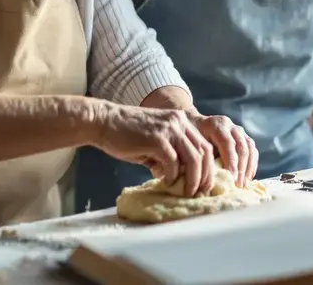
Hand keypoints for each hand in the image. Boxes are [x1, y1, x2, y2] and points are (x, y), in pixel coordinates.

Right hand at [93, 105, 213, 196]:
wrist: (104, 122)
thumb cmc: (126, 134)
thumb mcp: (155, 141)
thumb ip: (170, 155)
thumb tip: (180, 177)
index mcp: (181, 120)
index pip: (204, 145)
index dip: (208, 167)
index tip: (205, 184)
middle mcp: (179, 122)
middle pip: (204, 152)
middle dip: (205, 176)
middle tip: (201, 192)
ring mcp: (169, 129)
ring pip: (193, 159)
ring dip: (192, 179)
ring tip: (186, 192)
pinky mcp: (157, 139)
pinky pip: (173, 163)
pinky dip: (171, 176)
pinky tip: (165, 182)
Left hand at [190, 113, 257, 186]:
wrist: (193, 124)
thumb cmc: (191, 138)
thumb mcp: (193, 145)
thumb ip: (202, 158)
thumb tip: (209, 180)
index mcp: (216, 125)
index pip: (228, 144)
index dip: (231, 162)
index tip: (231, 179)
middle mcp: (230, 126)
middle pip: (241, 147)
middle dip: (241, 168)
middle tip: (238, 185)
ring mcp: (238, 131)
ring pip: (250, 149)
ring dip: (248, 168)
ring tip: (244, 184)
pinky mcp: (244, 138)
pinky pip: (253, 151)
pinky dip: (251, 165)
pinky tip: (248, 178)